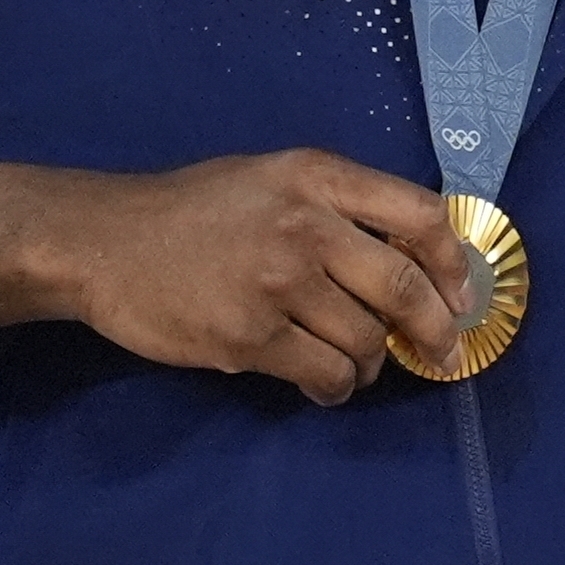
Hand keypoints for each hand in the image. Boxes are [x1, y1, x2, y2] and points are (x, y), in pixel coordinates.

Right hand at [0, 152, 475, 407]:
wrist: (103, 243)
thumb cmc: (190, 211)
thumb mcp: (267, 179)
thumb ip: (334, 206)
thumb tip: (410, 262)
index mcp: (315, 176)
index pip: (418, 214)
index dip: (453, 262)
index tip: (461, 294)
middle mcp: (305, 224)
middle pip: (404, 287)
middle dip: (434, 330)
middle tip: (438, 351)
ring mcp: (278, 283)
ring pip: (365, 342)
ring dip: (371, 364)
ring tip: (352, 363)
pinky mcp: (250, 337)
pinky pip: (324, 375)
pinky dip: (335, 388)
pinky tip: (322, 383)